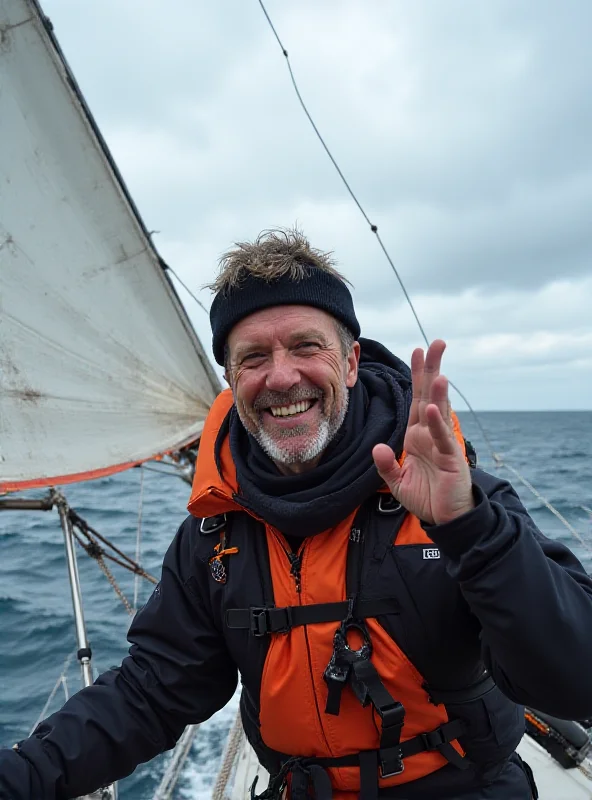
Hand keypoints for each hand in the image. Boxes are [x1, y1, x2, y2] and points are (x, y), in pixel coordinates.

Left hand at [372, 340, 473, 524]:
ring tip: (438, 371)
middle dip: (432, 370)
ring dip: (438, 392)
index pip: (416, 399)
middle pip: (430, 395)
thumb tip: (377, 447)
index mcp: (417, 435)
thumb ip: (385, 465)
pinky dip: (436, 423)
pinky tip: (432, 408)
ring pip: (439, 412)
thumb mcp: (397, 481)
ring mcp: (442, 444)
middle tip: (437, 344)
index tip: (417, 352)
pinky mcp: (451, 458)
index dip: (417, 376)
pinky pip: (441, 438)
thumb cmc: (425, 497)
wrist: (445, 519)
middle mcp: (430, 434)